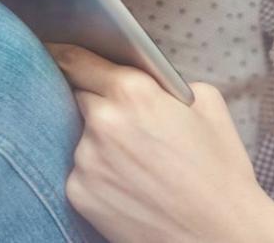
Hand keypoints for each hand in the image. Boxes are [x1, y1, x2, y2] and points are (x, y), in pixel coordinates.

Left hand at [53, 45, 273, 242]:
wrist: (219, 235)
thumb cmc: (220, 170)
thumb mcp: (208, 104)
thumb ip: (167, 82)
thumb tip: (146, 78)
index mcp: (134, 91)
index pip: (77, 59)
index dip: (63, 52)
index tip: (53, 49)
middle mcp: (103, 121)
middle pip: (75, 94)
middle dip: (91, 98)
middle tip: (116, 114)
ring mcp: (87, 160)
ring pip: (80, 136)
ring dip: (97, 139)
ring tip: (134, 160)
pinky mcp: (79, 194)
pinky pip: (81, 170)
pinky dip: (97, 172)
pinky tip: (128, 184)